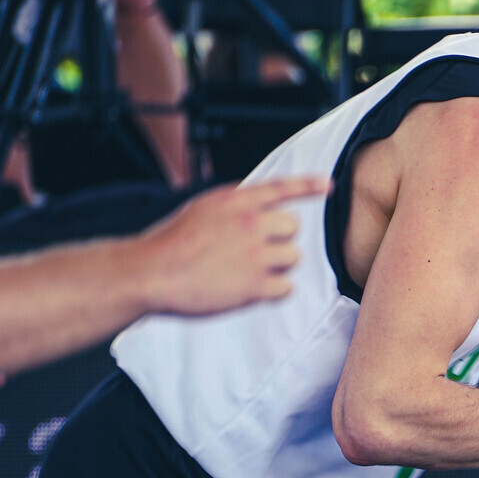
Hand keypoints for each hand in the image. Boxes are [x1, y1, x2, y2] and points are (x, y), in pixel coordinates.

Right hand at [135, 177, 331, 315]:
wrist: (150, 273)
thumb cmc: (172, 243)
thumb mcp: (203, 208)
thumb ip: (236, 205)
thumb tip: (262, 204)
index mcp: (236, 201)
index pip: (281, 188)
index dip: (308, 185)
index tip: (328, 185)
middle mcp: (250, 223)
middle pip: (292, 227)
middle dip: (278, 239)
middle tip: (252, 251)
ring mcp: (255, 254)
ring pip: (293, 257)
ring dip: (277, 265)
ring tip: (247, 271)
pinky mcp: (255, 285)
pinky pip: (287, 287)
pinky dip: (275, 291)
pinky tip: (253, 289)